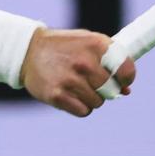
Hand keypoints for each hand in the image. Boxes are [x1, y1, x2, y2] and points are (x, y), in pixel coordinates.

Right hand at [19, 29, 135, 115]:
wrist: (28, 51)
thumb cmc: (65, 48)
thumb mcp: (88, 43)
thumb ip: (109, 62)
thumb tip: (126, 91)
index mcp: (96, 44)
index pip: (126, 70)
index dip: (126, 78)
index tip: (122, 81)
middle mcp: (85, 62)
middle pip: (111, 90)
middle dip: (105, 89)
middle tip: (91, 82)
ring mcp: (70, 80)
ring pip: (98, 102)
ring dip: (90, 98)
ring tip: (76, 85)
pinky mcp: (57, 95)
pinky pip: (84, 111)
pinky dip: (80, 106)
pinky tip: (69, 94)